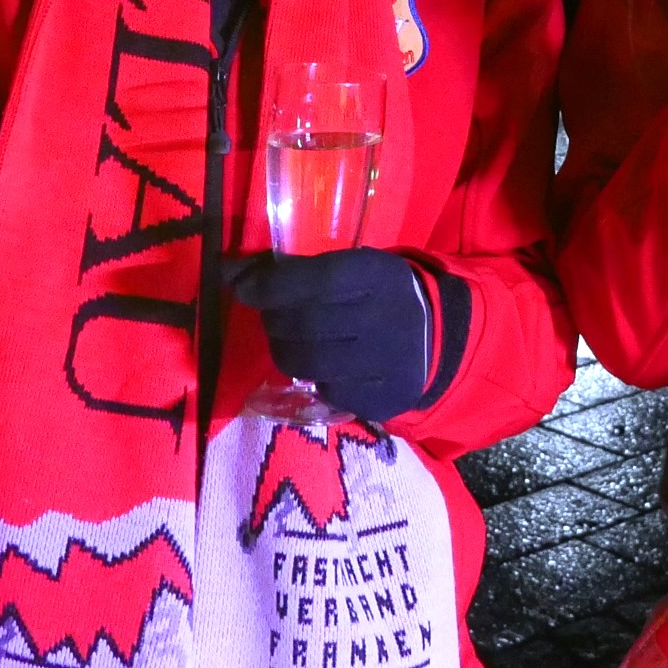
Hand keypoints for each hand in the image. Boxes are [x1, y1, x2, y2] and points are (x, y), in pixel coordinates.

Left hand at [225, 249, 456, 424]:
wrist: (440, 339)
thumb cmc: (382, 294)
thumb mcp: (352, 267)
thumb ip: (296, 269)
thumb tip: (228, 271)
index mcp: (378, 276)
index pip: (313, 281)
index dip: (269, 285)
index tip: (241, 285)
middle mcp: (384, 320)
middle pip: (303, 325)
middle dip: (273, 319)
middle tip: (271, 315)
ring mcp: (385, 366)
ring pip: (306, 363)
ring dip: (283, 349)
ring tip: (290, 339)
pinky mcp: (381, 400)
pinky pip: (325, 391)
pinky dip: (313, 376)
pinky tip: (323, 363)